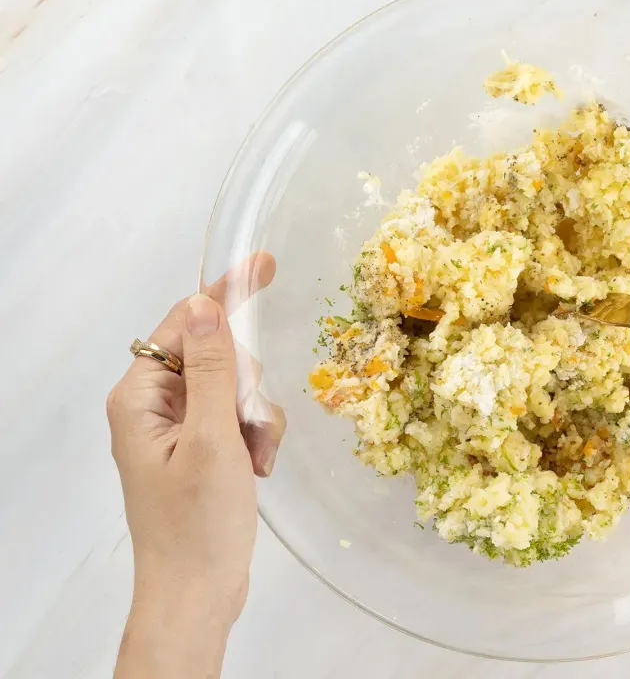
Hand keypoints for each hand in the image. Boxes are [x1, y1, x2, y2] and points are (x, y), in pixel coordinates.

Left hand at [107, 254, 280, 678]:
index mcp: (141, 396)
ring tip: (253, 462)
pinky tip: (256, 471)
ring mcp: (180, 427)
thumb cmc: (198, 523)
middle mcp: (156, 404)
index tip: (265, 262)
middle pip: (220, 356)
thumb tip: (206, 304)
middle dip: (248, 388)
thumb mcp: (213, 439)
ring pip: (238, 388)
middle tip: (249, 431)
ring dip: (257, 420)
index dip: (226, 293)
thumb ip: (214, 369)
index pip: (186, 324)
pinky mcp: (202, 448)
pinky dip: (257, 438)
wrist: (198, 592)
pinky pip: (241, 417)